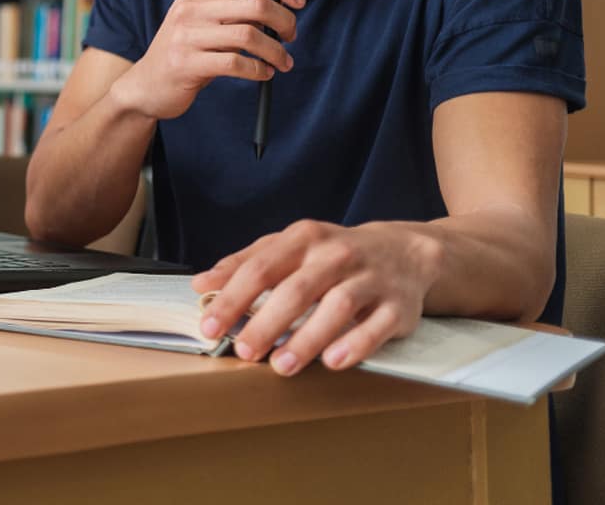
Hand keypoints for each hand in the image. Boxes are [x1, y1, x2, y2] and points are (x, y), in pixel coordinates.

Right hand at [111, 0, 303, 121]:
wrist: (146, 85)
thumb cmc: (186, 52)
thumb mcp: (203, 20)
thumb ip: (233, 8)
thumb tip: (281, 4)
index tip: (297, 2)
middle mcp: (190, 8)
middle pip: (256, 3)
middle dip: (285, 22)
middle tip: (290, 37)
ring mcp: (186, 36)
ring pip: (250, 35)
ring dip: (276, 51)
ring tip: (282, 62)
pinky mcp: (186, 64)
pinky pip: (236, 63)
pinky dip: (259, 70)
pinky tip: (263, 73)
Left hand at [194, 219, 440, 374]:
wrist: (404, 252)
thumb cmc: (332, 255)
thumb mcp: (289, 247)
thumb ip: (244, 264)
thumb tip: (201, 285)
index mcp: (304, 238)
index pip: (261, 268)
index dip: (232, 298)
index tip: (210, 326)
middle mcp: (338, 254)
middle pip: (297, 289)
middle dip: (266, 322)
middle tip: (244, 350)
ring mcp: (371, 279)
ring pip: (338, 307)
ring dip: (307, 338)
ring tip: (281, 365)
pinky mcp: (399, 305)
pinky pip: (378, 326)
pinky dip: (355, 344)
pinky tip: (333, 361)